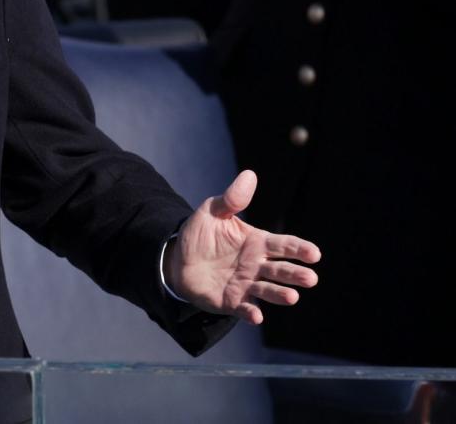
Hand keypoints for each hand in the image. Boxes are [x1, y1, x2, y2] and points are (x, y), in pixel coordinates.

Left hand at [165, 170, 320, 324]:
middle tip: (310, 278)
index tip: (314, 254)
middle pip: (281, 270)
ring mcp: (247, 285)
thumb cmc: (201, 234)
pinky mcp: (232, 301)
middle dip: (295, 274)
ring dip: (280, 294)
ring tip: (292, 297)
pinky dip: (251, 313)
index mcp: (258, 243)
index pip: (283, 245)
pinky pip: (244, 308)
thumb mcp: (213, 211)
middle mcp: (257, 266)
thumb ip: (232, 198)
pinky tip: (256, 317)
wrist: (177, 259)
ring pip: (268, 291)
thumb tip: (249, 175)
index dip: (299, 249)